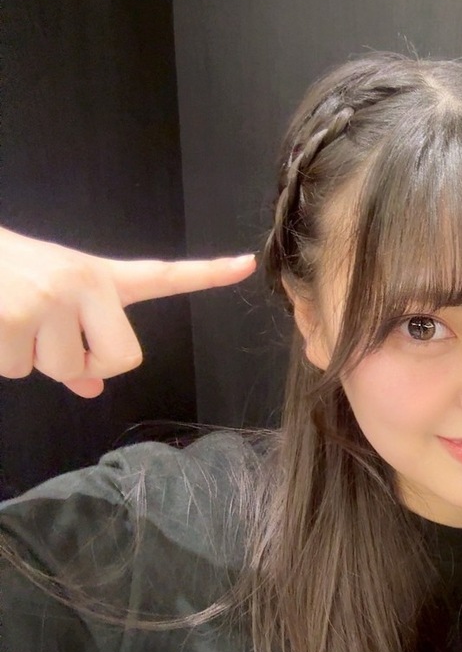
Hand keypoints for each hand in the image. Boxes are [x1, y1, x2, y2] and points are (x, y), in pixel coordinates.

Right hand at [0, 226, 256, 397]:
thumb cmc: (2, 279)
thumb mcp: (46, 301)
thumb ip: (76, 343)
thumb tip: (89, 388)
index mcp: (97, 277)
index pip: (162, 276)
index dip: (207, 273)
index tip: (246, 264)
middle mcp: (82, 282)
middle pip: (117, 361)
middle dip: (80, 363)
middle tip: (43, 333)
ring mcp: (49, 298)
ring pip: (59, 371)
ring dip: (26, 359)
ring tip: (6, 317)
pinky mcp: (13, 316)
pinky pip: (18, 370)